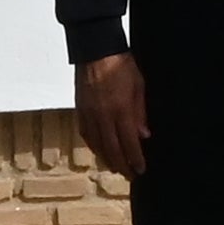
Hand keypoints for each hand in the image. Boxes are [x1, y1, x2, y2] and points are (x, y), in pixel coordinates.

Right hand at [75, 50, 147, 179]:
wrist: (95, 49)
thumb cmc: (121, 65)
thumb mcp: (138, 86)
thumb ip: (140, 112)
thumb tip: (143, 135)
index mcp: (120, 110)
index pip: (129, 143)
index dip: (135, 159)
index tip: (140, 170)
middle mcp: (103, 116)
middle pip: (112, 149)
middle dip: (121, 165)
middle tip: (129, 175)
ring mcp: (89, 114)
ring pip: (96, 144)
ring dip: (106, 158)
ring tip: (115, 167)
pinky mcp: (80, 109)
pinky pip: (85, 134)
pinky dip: (93, 145)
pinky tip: (98, 150)